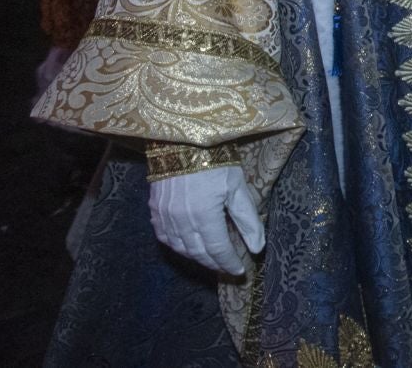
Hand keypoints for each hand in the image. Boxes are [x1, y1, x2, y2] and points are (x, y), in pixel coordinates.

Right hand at [148, 164, 264, 275]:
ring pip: (180, 248)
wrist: (182, 140)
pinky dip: (178, 246)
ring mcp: (164, 217)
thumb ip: (247, 220)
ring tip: (212, 260)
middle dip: (215, 263)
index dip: (229, 262)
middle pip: (199, 252)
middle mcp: (181, 221)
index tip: (240, 270)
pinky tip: (187, 246)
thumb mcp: (238, 187)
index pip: (218, 250)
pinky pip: (165, 237)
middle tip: (228, 269)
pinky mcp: (154, 210)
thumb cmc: (216, 160)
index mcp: (204, 216)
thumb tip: (258, 248)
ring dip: (197, 257)